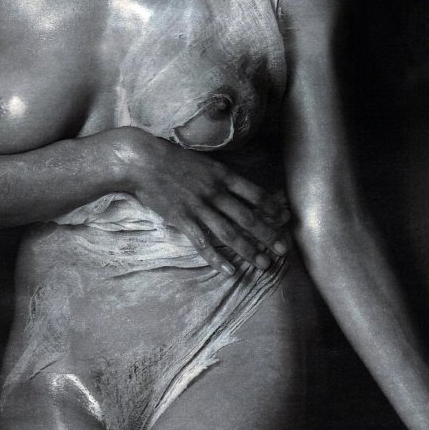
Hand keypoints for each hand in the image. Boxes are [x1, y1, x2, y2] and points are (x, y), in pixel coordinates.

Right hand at [123, 128, 289, 274]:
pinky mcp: (182, 219)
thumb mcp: (204, 162)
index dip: (272, 207)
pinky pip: (203, 243)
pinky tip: (230, 271)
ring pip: (230, 233)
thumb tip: (237, 189)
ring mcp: (199, 207)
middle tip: (285, 250)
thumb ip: (220, 176)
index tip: (285, 218)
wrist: (143, 161)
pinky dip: (216, 259)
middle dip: (269, 235)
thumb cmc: (172, 158)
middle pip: (248, 217)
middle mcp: (215, 192)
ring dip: (249, 250)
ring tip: (264, 264)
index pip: (255, 194)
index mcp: (222, 175)